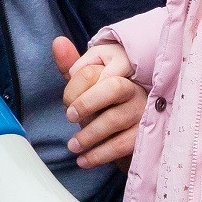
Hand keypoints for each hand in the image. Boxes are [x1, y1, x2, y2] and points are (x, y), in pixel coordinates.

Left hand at [55, 37, 143, 168]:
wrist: (129, 144)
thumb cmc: (106, 112)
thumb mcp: (87, 91)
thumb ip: (72, 69)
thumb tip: (57, 41)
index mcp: (118, 75)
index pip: (97, 72)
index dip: (76, 86)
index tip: (66, 104)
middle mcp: (134, 91)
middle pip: (113, 88)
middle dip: (86, 102)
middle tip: (69, 118)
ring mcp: (142, 113)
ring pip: (115, 119)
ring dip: (88, 134)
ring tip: (72, 145)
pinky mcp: (144, 137)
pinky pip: (121, 144)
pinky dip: (98, 154)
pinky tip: (83, 160)